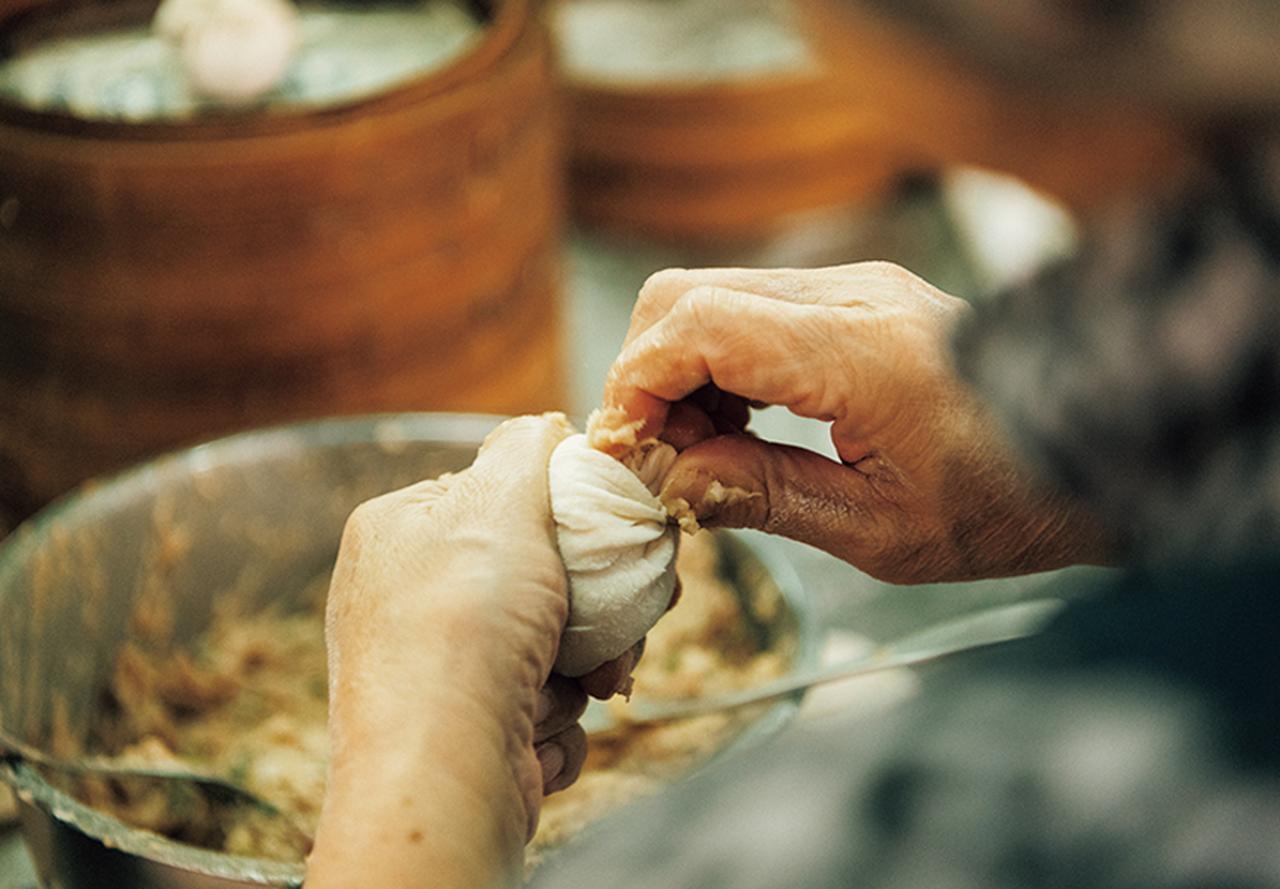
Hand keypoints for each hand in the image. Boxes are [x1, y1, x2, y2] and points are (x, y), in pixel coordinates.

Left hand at [308, 414, 586, 888]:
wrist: (441, 774)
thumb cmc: (461, 629)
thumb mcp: (498, 505)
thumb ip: (525, 451)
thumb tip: (543, 426)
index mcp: (402, 534)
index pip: (500, 502)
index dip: (569, 518)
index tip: (621, 535)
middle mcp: (409, 601)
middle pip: (540, 580)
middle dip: (593, 608)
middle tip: (624, 623)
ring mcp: (436, 672)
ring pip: (552, 648)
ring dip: (581, 669)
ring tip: (579, 684)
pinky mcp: (465, 733)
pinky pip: (540, 709)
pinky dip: (555, 722)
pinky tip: (538, 730)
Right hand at [601, 263, 1112, 582]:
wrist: (1099, 446)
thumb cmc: (1010, 503)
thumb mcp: (883, 532)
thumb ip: (766, 498)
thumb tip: (673, 481)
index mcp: (857, 352)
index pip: (696, 325)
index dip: (637, 385)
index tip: (630, 455)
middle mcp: (850, 295)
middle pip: (684, 295)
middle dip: (648, 377)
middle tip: (664, 460)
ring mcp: (855, 284)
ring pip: (710, 296)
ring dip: (682, 372)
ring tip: (708, 453)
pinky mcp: (857, 296)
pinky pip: (752, 309)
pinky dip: (720, 364)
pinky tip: (742, 426)